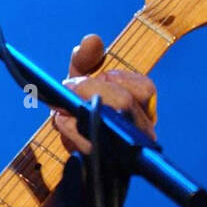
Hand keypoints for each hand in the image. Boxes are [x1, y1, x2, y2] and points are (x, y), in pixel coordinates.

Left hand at [51, 34, 157, 153]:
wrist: (67, 143)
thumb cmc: (80, 106)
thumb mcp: (82, 79)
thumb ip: (86, 58)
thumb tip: (92, 41)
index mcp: (142, 107)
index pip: (144, 89)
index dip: (118, 79)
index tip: (96, 74)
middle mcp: (140, 131)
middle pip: (125, 105)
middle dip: (94, 91)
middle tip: (69, 87)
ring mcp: (125, 152)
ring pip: (110, 130)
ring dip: (81, 113)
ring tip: (61, 108)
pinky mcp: (105, 165)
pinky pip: (93, 149)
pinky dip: (74, 132)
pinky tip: (61, 121)